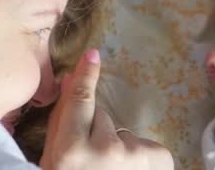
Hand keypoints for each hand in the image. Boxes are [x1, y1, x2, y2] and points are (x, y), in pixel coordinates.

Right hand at [40, 49, 173, 169]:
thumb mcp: (55, 161)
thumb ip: (62, 123)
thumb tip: (71, 81)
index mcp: (70, 153)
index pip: (79, 103)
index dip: (85, 77)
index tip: (92, 55)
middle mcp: (104, 149)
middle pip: (101, 116)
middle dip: (96, 131)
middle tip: (92, 162)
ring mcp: (133, 154)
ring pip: (122, 131)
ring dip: (118, 145)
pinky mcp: (158, 157)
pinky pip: (143, 143)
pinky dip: (138, 155)